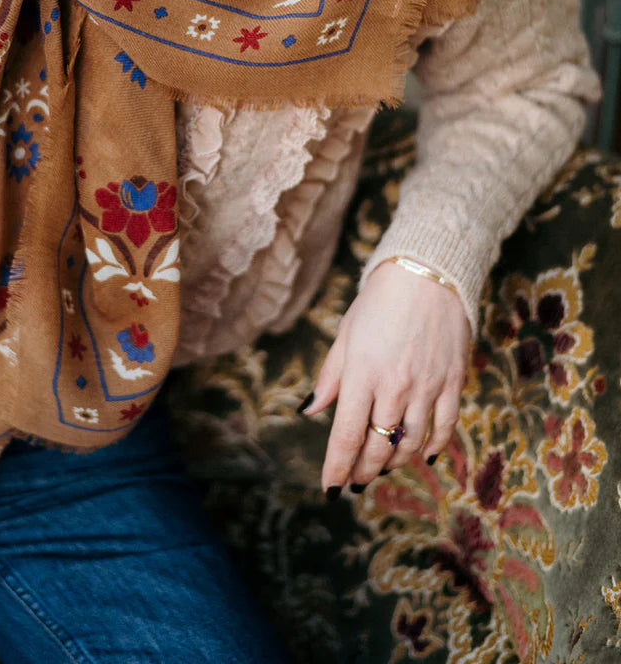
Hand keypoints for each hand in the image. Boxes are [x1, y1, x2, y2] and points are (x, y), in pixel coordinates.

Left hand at [300, 259, 471, 493]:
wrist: (426, 275)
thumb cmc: (378, 303)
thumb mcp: (345, 335)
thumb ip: (330, 377)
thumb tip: (310, 410)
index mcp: (362, 374)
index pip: (346, 436)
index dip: (337, 468)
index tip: (330, 487)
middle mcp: (394, 387)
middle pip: (377, 446)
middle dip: (363, 470)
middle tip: (355, 480)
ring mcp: (427, 387)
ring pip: (410, 444)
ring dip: (394, 462)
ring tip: (381, 467)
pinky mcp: (453, 383)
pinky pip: (444, 428)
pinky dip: (432, 448)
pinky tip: (421, 455)